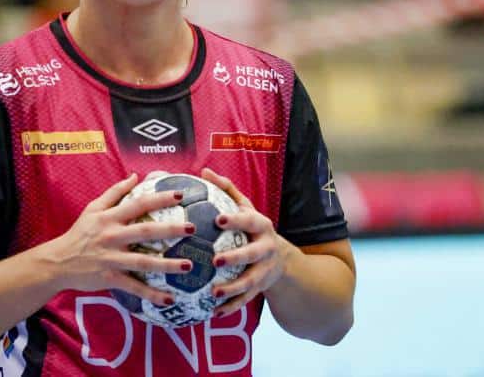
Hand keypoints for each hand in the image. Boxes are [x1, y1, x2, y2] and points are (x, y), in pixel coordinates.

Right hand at [50, 173, 196, 305]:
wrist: (57, 262)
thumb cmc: (79, 233)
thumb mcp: (92, 208)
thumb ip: (114, 192)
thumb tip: (135, 176)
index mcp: (110, 218)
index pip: (139, 204)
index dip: (160, 198)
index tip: (181, 194)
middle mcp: (112, 236)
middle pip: (145, 231)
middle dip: (170, 230)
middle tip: (192, 228)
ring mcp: (111, 258)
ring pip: (143, 262)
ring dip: (166, 264)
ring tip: (188, 265)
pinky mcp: (109, 278)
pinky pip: (134, 287)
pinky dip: (151, 295)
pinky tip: (169, 300)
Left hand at [201, 167, 292, 316]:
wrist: (281, 259)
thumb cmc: (252, 227)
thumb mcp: (245, 207)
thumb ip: (226, 189)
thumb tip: (203, 171)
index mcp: (261, 225)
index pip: (248, 221)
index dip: (235, 220)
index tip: (217, 219)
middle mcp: (266, 248)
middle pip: (253, 254)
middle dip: (236, 258)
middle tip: (215, 260)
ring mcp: (265, 270)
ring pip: (250, 281)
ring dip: (233, 289)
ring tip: (213, 293)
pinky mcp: (261, 288)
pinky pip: (246, 300)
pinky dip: (231, 307)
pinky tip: (214, 312)